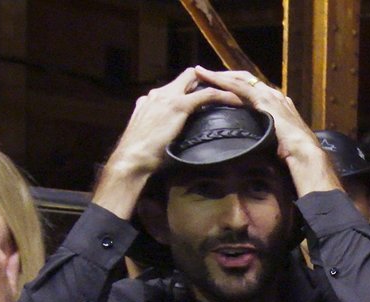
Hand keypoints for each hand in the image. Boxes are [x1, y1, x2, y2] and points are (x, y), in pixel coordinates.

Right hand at [103, 67, 240, 184]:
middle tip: (229, 88)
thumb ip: (159, 128)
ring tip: (237, 92)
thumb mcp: (151, 136)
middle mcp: (159, 93)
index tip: (211, 95)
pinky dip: (224, 96)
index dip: (194, 87)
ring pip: (198, 80)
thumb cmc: (142, 156)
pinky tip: (237, 101)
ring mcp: (168, 97)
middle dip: (209, 79)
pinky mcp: (178, 105)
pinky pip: (206, 95)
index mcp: (151, 100)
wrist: (131, 158)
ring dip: (219, 84)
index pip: (177, 85)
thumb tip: (170, 134)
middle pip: (188, 76)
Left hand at [193, 67, 340, 194]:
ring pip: (238, 80)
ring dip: (218, 76)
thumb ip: (267, 138)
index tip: (218, 87)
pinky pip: (237, 86)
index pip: (252, 91)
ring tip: (199, 72)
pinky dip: (220, 81)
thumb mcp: (276, 142)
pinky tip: (206, 78)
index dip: (234, 87)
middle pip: (244, 80)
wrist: (304, 152)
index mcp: (277, 104)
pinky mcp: (263, 99)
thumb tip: (256, 148)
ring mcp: (269, 95)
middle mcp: (273, 95)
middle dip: (224, 77)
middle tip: (203, 75)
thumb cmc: (293, 154)